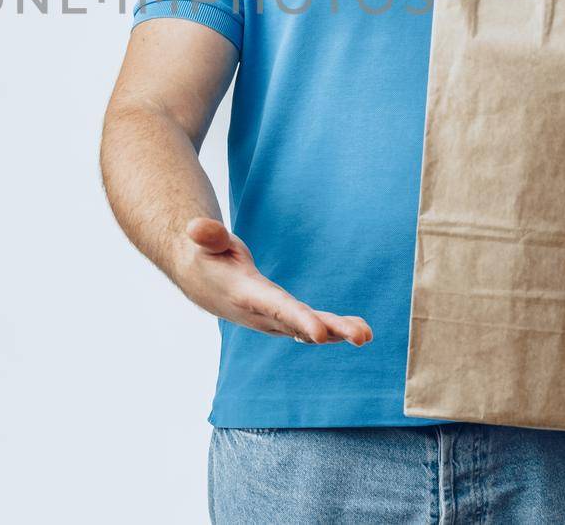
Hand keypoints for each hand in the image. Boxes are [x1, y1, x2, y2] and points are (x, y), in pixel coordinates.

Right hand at [176, 217, 372, 345]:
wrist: (201, 281)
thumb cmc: (207, 256)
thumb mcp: (204, 241)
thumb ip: (207, 236)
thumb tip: (197, 227)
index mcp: (246, 295)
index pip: (276, 308)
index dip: (299, 320)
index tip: (321, 333)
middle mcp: (263, 314)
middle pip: (300, 324)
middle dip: (331, 331)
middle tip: (361, 337)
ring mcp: (274, 320)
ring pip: (309, 329)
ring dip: (340, 332)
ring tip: (367, 334)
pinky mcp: (283, 319)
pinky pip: (312, 325)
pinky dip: (335, 329)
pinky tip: (359, 330)